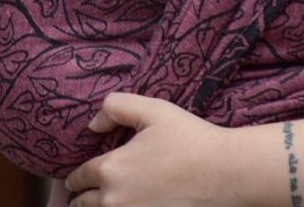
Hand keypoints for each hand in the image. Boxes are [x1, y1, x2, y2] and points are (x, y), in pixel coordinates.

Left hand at [62, 93, 245, 206]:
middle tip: (82, 194)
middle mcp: (115, 200)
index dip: (75, 178)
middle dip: (82, 198)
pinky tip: (127, 206)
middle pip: (82, 205)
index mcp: (110, 170)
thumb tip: (93, 125)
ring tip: (100, 203)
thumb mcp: (152, 109)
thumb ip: (115, 107)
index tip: (76, 179)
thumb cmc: (191, 139)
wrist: (227, 173)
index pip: (78, 179)